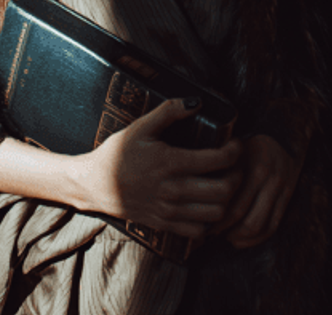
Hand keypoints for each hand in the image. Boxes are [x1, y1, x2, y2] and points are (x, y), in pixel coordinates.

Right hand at [70, 97, 242, 238]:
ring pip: (215, 214)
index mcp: (170, 162)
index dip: (235, 152)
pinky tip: (206, 204)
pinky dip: (209, 220)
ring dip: (226, 200)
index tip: (236, 145)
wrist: (93, 184)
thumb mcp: (140, 127)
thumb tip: (196, 102)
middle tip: (235, 166)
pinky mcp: (164, 224)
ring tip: (224, 185)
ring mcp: (169, 210)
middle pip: (224, 191)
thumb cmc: (116, 153)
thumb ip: (168, 111)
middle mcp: (173, 189)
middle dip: (237, 177)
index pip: (218, 160)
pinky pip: (198, 230)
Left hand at [211, 134, 301, 248]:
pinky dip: (258, 238)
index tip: (202, 222)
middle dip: (226, 230)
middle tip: (212, 233)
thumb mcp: (233, 151)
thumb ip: (219, 170)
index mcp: (252, 168)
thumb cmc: (251, 144)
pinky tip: (244, 238)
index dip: (216, 218)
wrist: (282, 134)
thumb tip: (195, 194)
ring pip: (260, 226)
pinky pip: (273, 225)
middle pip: (245, 219)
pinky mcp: (288, 196)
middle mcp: (268, 180)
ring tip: (228, 237)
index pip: (232, 204)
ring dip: (242, 237)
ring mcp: (280, 189)